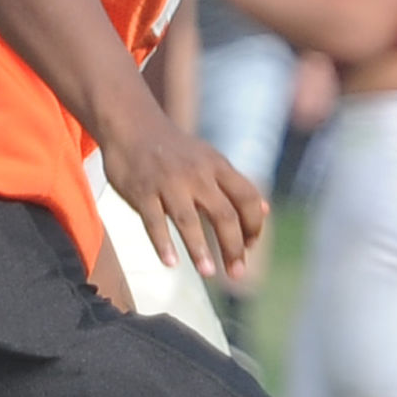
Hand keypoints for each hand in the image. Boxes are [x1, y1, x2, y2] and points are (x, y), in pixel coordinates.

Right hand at [99, 105, 266, 280]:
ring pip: (188, 219)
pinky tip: (170, 263)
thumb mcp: (209, 159)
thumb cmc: (174, 149)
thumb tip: (265, 210)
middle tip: (236, 274)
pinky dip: (162, 243)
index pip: (246, 197)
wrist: (131, 123)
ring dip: (199, 249)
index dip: (254, 225)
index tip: (250, 248)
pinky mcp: (142, 190)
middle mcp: (196, 173)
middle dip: (233, 247)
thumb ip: (234, 185)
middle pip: (223, 214)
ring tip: (208, 272)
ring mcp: (167, 182)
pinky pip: (153, 220)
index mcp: (215, 165)